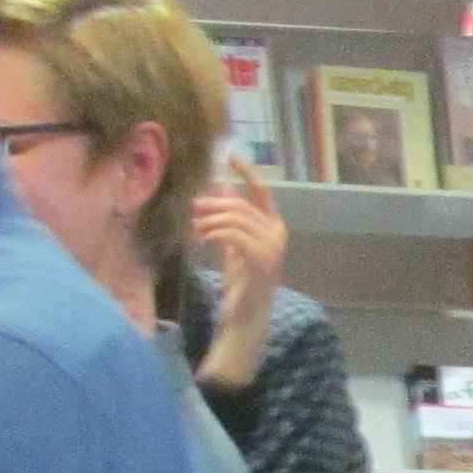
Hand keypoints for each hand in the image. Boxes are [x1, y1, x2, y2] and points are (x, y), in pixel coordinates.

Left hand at [189, 159, 290, 390]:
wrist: (246, 317)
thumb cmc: (241, 283)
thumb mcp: (232, 244)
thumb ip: (230, 216)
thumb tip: (222, 184)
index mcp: (274, 227)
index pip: (262, 192)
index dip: (247, 172)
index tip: (230, 155)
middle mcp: (278, 235)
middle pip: (242, 205)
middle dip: (215, 203)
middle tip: (193, 208)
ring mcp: (273, 248)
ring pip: (237, 218)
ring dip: (210, 219)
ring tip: (195, 227)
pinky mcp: (262, 260)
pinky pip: (234, 235)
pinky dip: (214, 232)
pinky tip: (202, 238)